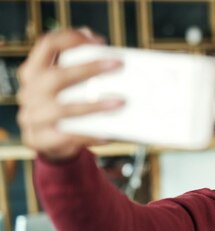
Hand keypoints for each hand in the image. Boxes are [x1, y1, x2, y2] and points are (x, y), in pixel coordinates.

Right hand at [16, 28, 123, 160]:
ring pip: (62, 109)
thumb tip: (95, 39)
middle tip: (117, 65)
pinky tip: (108, 134)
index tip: (98, 42)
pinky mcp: (40, 139)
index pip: (47, 45)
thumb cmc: (62, 106)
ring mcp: (32, 116)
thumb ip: (76, 64)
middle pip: (56, 76)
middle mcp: (29, 91)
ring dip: (94, 105)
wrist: (50, 143)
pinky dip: (89, 135)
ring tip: (120, 103)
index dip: (72, 39)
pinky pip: (67, 137)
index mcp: (34, 71)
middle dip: (88, 68)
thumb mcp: (65, 84)